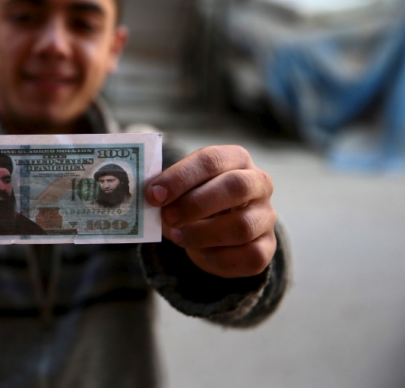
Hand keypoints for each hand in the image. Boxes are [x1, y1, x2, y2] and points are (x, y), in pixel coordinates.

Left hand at [145, 145, 275, 278]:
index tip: (154, 194)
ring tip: (178, 236)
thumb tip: (149, 196)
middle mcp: (258, 183)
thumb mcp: (181, 188)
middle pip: (234, 188)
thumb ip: (167, 189)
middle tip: (168, 217)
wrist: (217, 230)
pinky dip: (217, 257)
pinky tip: (199, 252)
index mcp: (235, 158)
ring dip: (202, 234)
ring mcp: (266, 215)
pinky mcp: (268, 247)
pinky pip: (248, 255)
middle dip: (195, 204)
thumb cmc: (195, 199)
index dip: (180, 177)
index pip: (210, 160)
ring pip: (241, 226)